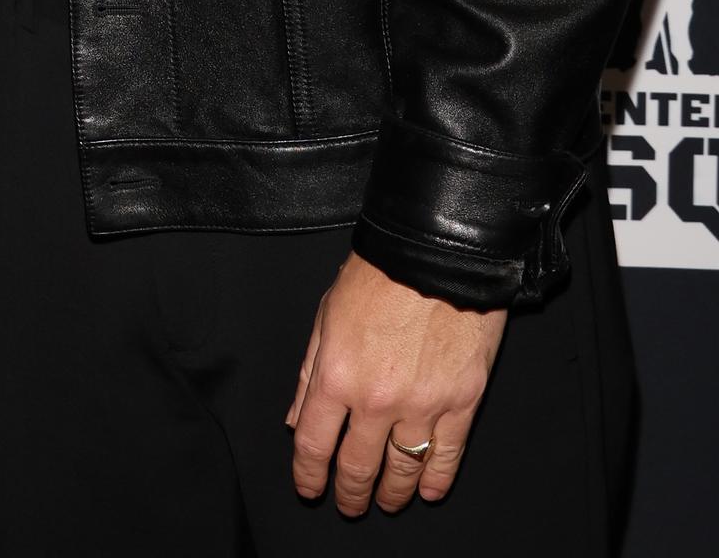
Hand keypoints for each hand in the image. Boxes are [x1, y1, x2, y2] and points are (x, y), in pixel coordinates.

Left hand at [287, 251, 506, 514]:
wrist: (436, 255)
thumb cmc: (377, 275)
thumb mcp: (326, 316)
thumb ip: (309, 374)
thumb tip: (297, 419)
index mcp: (336, 376)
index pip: (314, 444)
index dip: (309, 475)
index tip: (309, 487)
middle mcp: (376, 400)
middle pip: (358, 467)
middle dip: (350, 492)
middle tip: (349, 504)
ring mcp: (422, 405)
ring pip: (403, 469)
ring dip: (392, 493)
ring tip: (385, 501)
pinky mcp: (462, 403)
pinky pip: (446, 455)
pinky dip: (436, 479)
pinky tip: (428, 490)